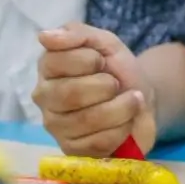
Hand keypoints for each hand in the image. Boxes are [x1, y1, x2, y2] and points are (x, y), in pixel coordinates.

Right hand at [33, 22, 155, 156]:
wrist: (141, 99)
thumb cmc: (116, 68)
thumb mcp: (103, 42)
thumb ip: (76, 34)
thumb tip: (44, 36)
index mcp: (47, 67)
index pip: (57, 62)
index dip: (88, 60)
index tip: (102, 60)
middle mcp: (44, 97)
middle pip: (70, 94)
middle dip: (105, 86)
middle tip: (116, 83)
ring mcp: (56, 126)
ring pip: (87, 120)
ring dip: (120, 108)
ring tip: (131, 100)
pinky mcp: (72, 150)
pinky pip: (98, 143)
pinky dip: (121, 130)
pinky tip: (125, 122)